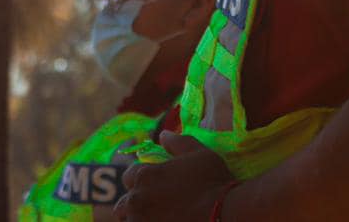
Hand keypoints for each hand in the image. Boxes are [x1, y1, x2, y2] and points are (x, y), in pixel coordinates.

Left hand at [113, 131, 235, 221]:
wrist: (224, 212)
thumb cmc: (213, 181)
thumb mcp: (198, 153)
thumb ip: (177, 142)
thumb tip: (163, 135)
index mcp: (145, 175)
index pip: (129, 177)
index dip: (141, 181)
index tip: (155, 187)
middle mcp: (137, 199)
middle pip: (124, 203)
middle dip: (135, 203)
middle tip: (154, 207)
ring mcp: (141, 221)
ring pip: (129, 221)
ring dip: (139, 219)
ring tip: (156, 218)